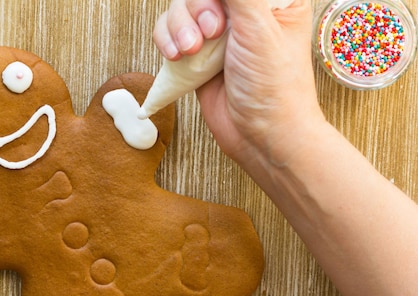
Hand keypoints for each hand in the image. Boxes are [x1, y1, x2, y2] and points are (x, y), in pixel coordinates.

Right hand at [153, 0, 326, 168]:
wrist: (261, 135)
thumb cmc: (275, 87)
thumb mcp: (259, 26)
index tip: (215, 15)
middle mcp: (244, 12)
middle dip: (196, 8)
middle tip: (211, 32)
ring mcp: (219, 34)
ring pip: (181, 9)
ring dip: (178, 27)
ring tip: (190, 51)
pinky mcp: (198, 55)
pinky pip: (170, 33)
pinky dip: (167, 42)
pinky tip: (177, 56)